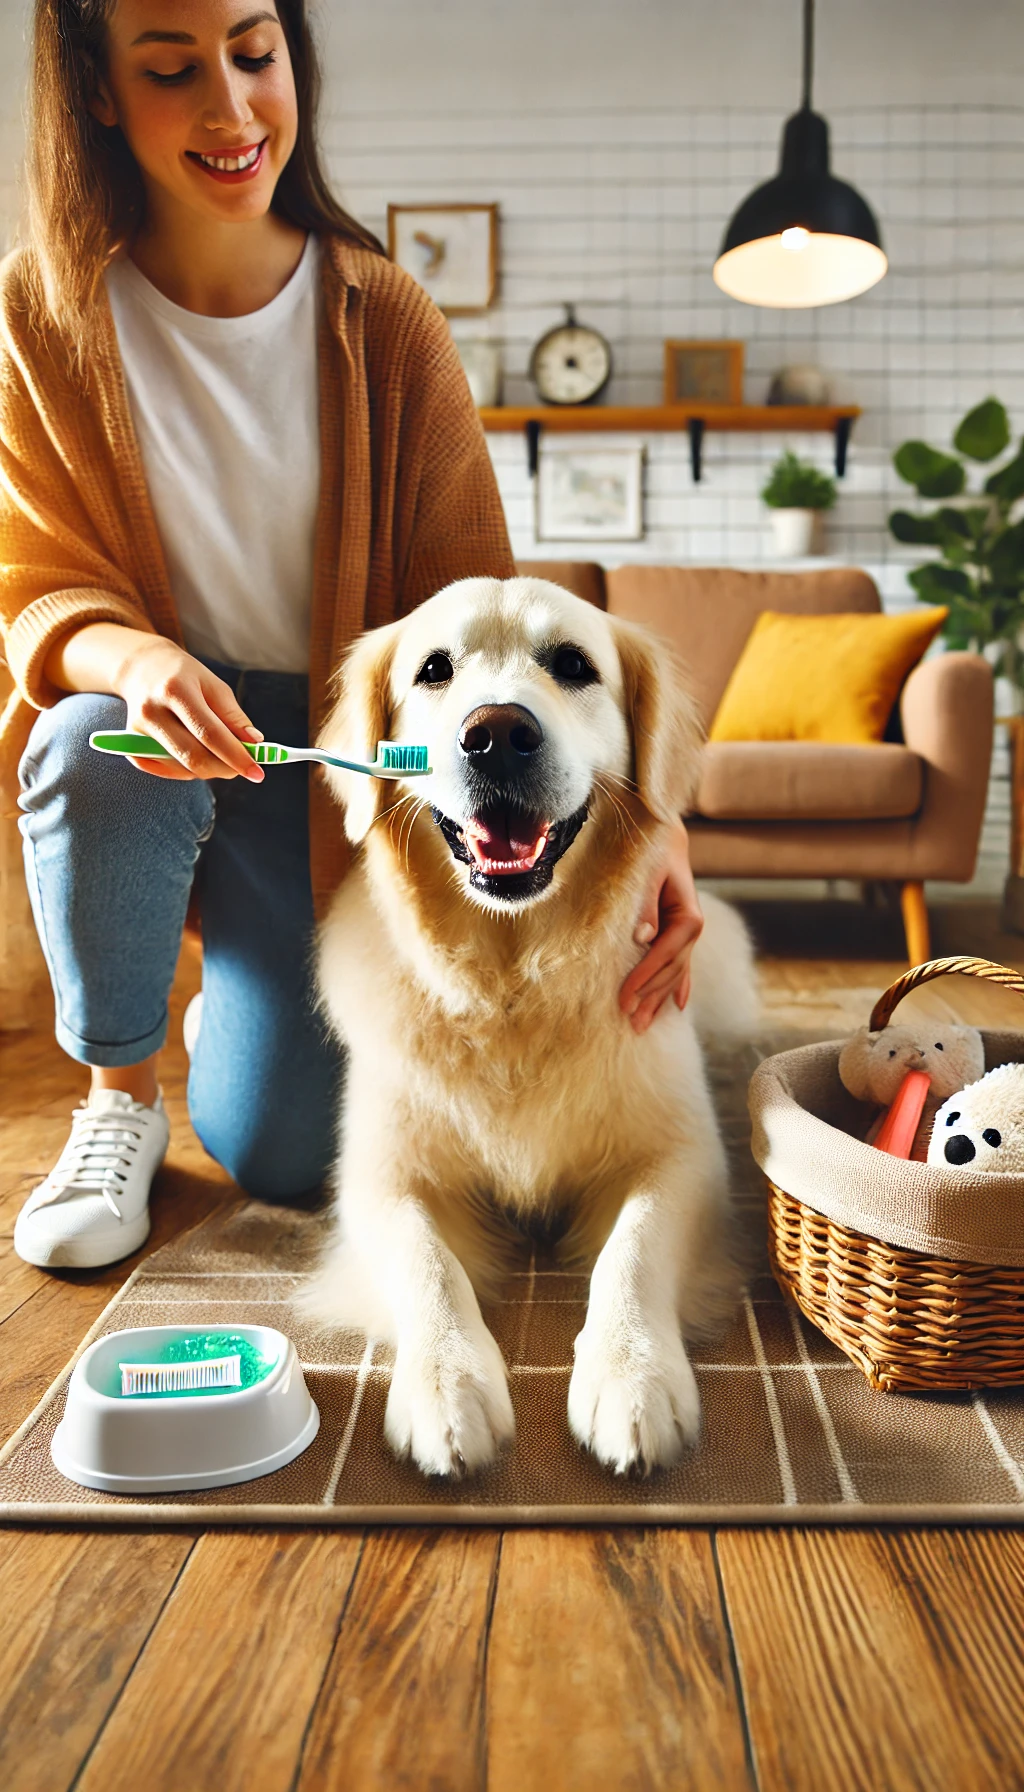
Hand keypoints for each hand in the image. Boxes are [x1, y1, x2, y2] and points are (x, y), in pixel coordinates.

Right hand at [112, 635, 264, 782]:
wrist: (141, 669)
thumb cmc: (185, 676)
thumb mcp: (213, 685)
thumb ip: (233, 716)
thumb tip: (254, 744)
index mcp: (175, 690)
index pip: (209, 733)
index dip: (236, 756)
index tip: (257, 772)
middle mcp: (151, 712)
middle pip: (193, 757)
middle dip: (225, 769)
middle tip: (243, 768)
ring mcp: (136, 732)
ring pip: (182, 768)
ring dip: (210, 769)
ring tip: (219, 753)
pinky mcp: (130, 747)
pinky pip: (167, 771)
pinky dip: (189, 770)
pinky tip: (197, 754)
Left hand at [619, 819, 702, 1034]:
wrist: (666, 839)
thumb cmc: (653, 853)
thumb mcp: (648, 872)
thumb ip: (646, 903)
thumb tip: (643, 937)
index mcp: (688, 917)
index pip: (664, 955)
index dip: (644, 979)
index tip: (625, 999)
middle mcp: (692, 930)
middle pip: (671, 972)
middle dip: (650, 997)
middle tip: (629, 1022)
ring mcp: (687, 935)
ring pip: (675, 974)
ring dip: (659, 1000)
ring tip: (643, 1025)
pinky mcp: (679, 935)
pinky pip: (680, 966)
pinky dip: (677, 987)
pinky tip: (677, 1007)